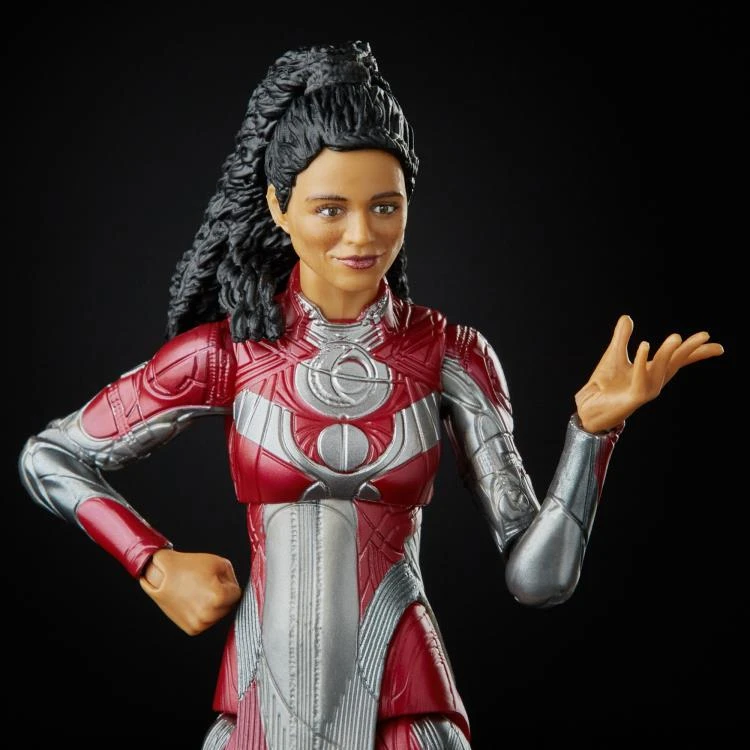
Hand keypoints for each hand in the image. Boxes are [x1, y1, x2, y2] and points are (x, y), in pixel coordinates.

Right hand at [139, 548, 241, 634]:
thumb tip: (236, 590)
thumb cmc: (188, 567)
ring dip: (214, 605)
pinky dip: (204, 612)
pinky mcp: (192, 629)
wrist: (162, 575)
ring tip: (199, 592)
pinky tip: (194, 601)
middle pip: (229, 606)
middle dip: (223, 595)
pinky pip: (208, 621)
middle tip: (207, 585)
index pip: (237, 594)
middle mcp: (209, 615)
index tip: (217, 579)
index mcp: (219, 598)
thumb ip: (233, 577)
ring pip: (219, 615)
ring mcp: (200, 624)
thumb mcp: (220, 563)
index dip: (228, 584)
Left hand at [575, 314, 723, 432]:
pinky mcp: (634, 397)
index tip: (717, 347)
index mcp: (653, 371)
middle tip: (704, 336)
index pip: (678, 360)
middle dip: (689, 350)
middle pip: (674, 363)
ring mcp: (646, 390)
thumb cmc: (605, 384)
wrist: (590, 404)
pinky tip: (645, 345)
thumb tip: (627, 317)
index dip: (697, 353)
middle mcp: (654, 381)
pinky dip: (643, 362)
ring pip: (660, 369)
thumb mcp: (614, 355)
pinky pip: (641, 378)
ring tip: (677, 337)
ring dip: (668, 353)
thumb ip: (622, 337)